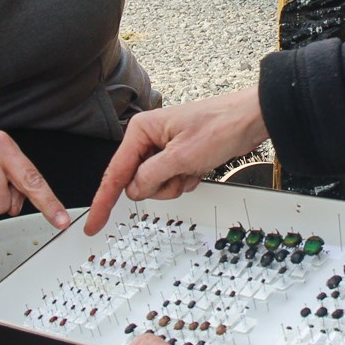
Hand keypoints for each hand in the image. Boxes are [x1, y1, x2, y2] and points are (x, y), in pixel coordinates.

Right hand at [84, 87, 269, 235]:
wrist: (250, 121)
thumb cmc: (220, 125)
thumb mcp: (182, 157)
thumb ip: (151, 177)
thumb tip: (133, 191)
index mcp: (141, 130)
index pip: (115, 172)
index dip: (104, 201)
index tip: (94, 223)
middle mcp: (148, 138)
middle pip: (137, 182)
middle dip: (160, 186)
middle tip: (180, 173)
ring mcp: (164, 149)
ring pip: (155, 186)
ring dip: (175, 184)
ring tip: (192, 166)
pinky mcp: (178, 157)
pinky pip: (172, 182)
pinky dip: (186, 180)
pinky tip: (199, 167)